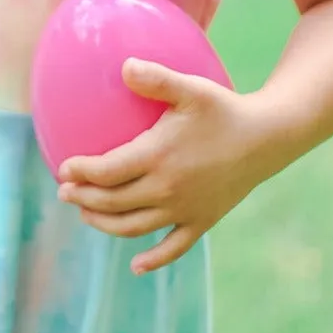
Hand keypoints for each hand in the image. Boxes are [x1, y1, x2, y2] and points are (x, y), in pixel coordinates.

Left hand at [58, 59, 276, 274]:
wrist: (269, 138)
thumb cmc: (225, 110)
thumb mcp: (192, 89)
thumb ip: (156, 79)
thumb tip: (123, 66)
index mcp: (158, 157)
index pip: (105, 172)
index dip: (79, 173)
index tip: (63, 169)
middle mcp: (166, 189)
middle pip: (111, 203)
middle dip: (82, 199)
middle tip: (65, 193)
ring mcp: (183, 210)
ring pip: (132, 228)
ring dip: (103, 224)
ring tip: (86, 215)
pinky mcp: (200, 222)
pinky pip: (173, 248)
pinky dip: (153, 260)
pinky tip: (136, 267)